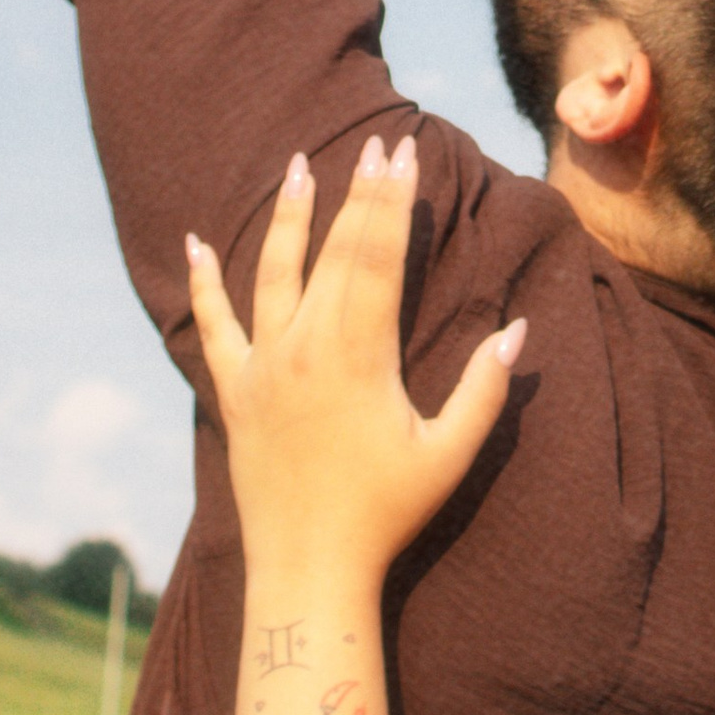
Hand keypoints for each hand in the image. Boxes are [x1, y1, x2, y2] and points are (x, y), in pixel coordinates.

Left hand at [187, 138, 522, 583]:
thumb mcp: (448, 455)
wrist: (308, 568)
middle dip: (358, 196)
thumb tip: (517, 330)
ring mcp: (264, 367)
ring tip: (299, 165)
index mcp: (359, 355)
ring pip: (273, 273)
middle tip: (376, 146)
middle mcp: (306, 348)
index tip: (405, 156)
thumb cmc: (385, 513)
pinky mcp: (235, 391)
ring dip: (290, 217)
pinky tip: (198, 242)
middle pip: (335, 253)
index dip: (393, 204)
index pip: (378, 258)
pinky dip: (204, 283)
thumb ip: (484, 391)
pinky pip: (215, 326)